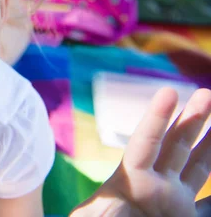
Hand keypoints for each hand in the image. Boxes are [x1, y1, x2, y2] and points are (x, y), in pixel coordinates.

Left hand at [73, 87, 210, 216]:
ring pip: (197, 166)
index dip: (156, 119)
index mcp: (130, 181)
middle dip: (193, 119)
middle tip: (207, 93)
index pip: (147, 142)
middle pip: (177, 145)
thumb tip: (96, 208)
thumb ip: (99, 212)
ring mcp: (172, 203)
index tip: (168, 92)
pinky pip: (210, 205)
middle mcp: (155, 187)